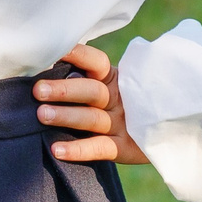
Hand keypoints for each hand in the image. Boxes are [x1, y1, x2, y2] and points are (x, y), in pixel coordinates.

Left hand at [34, 43, 149, 165]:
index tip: (53, 52)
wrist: (163, 132)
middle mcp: (118, 99)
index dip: (77, 55)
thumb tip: (43, 65)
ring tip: (41, 115)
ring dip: (67, 116)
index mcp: (113, 79)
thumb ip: (83, 77)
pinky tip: (57, 149)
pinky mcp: (125, 148)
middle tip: (38, 90)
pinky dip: (79, 150)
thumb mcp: (109, 87)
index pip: (96, 62)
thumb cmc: (120, 104)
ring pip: (93, 118)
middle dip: (64, 90)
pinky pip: (100, 148)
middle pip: (92, 91)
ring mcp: (123, 124)